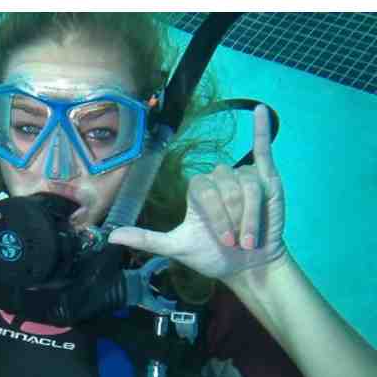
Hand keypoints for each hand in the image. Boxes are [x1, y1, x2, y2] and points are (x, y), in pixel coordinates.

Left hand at [108, 105, 286, 279]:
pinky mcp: (266, 177)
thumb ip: (146, 239)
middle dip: (233, 218)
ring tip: (251, 237)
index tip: (226, 242)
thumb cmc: (213, 256)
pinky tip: (259, 110)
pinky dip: (261, 129)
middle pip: (226, 187)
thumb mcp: (177, 248)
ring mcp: (243, 176)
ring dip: (251, 214)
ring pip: (248, 185)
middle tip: (238, 243)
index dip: (217, 215)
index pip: (204, 191)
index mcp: (197, 190)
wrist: (248, 266)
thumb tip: (110, 236)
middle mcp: (218, 179)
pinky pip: (262, 148)